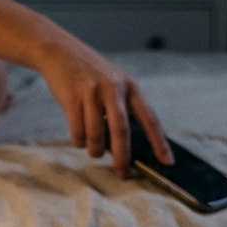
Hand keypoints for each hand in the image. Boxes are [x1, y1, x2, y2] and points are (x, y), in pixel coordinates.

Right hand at [36, 35, 173, 178]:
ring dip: (95, 149)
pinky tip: (80, 139)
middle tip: (122, 174)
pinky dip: (79, 140)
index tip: (167, 162)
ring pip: (96, 134)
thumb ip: (121, 108)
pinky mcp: (72, 97)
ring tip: (94, 152)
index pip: (149, 119)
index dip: (159, 143)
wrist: (59, 52)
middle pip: (121, 131)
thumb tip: (123, 144)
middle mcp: (114, 89)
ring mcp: (92, 92)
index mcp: (130, 87)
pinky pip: (77, 130)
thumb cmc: (88, 74)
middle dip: (123, 157)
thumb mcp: (112, 83)